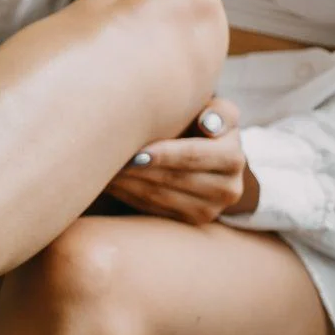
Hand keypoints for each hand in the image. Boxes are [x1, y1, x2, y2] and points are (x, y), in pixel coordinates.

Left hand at [107, 98, 258, 223]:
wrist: (211, 158)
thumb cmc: (204, 125)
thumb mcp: (219, 113)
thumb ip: (218, 113)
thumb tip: (208, 124)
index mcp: (233, 159)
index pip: (193, 156)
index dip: (163, 155)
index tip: (134, 153)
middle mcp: (227, 190)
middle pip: (173, 179)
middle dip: (138, 169)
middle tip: (106, 159)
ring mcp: (208, 210)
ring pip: (159, 197)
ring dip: (127, 183)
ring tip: (102, 168)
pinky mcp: (189, 221)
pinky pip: (152, 208)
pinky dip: (127, 194)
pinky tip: (109, 181)